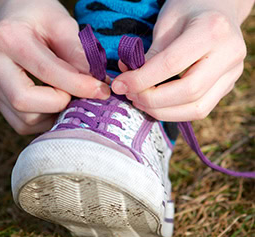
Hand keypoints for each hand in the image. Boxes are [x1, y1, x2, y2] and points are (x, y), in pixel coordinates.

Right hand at [0, 0, 109, 133]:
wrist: (14, 17)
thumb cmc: (40, 17)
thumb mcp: (62, 23)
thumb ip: (78, 53)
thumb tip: (96, 84)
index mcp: (8, 39)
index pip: (46, 71)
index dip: (78, 86)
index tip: (102, 91)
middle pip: (24, 102)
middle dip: (60, 104)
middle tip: (80, 95)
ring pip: (24, 119)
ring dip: (54, 115)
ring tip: (71, 99)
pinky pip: (22, 124)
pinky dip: (45, 120)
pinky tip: (57, 105)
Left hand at [112, 0, 251, 120]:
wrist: (218, 9)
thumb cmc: (188, 10)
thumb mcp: (166, 23)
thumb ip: (151, 54)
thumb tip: (128, 82)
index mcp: (213, 30)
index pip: (171, 64)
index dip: (141, 79)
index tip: (119, 85)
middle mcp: (229, 55)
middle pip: (188, 91)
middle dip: (151, 99)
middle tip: (130, 95)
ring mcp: (231, 74)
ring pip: (196, 108)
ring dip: (162, 111)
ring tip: (140, 101)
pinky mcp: (227, 87)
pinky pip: (199, 109)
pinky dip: (174, 112)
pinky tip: (156, 105)